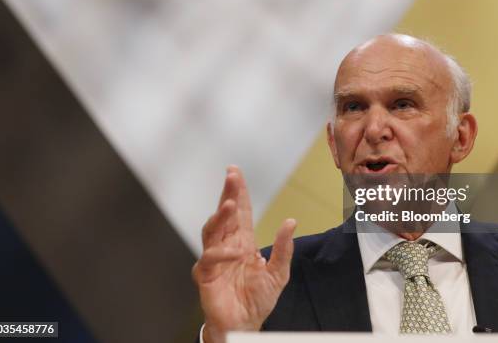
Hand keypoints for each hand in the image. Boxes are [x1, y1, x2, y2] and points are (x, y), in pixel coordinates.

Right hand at [192, 165, 296, 342]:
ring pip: (212, 230)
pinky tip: (235, 253)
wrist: (245, 324)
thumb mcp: (279, 273)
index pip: (241, 212)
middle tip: (231, 176)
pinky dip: (222, 254)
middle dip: (228, 193)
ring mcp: (215, 258)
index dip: (238, 192)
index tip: (235, 172)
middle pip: (225, 214)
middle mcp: (227, 245)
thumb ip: (284, 248)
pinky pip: (210, 258)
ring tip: (228, 204)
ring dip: (220, 216)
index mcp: (243, 242)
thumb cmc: (258, 300)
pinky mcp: (206, 274)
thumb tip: (291, 222)